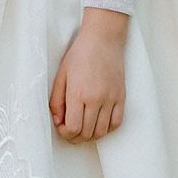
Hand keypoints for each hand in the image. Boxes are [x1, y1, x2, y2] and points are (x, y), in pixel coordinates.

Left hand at [49, 8, 129, 143]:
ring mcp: (111, 99)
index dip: (65, 134)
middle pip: (87, 133)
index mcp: (78, 93)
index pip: (72, 128)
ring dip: (91, 136)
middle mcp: (96, 99)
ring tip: (84, 129)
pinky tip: (99, 124)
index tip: (62, 127)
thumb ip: (56, 101)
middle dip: (75, 137)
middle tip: (70, 131)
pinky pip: (117, 123)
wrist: (103, 40)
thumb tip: (58, 122)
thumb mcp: (61, 76)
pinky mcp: (121, 97)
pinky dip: (107, 129)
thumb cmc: (79, 55)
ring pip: (102, 131)